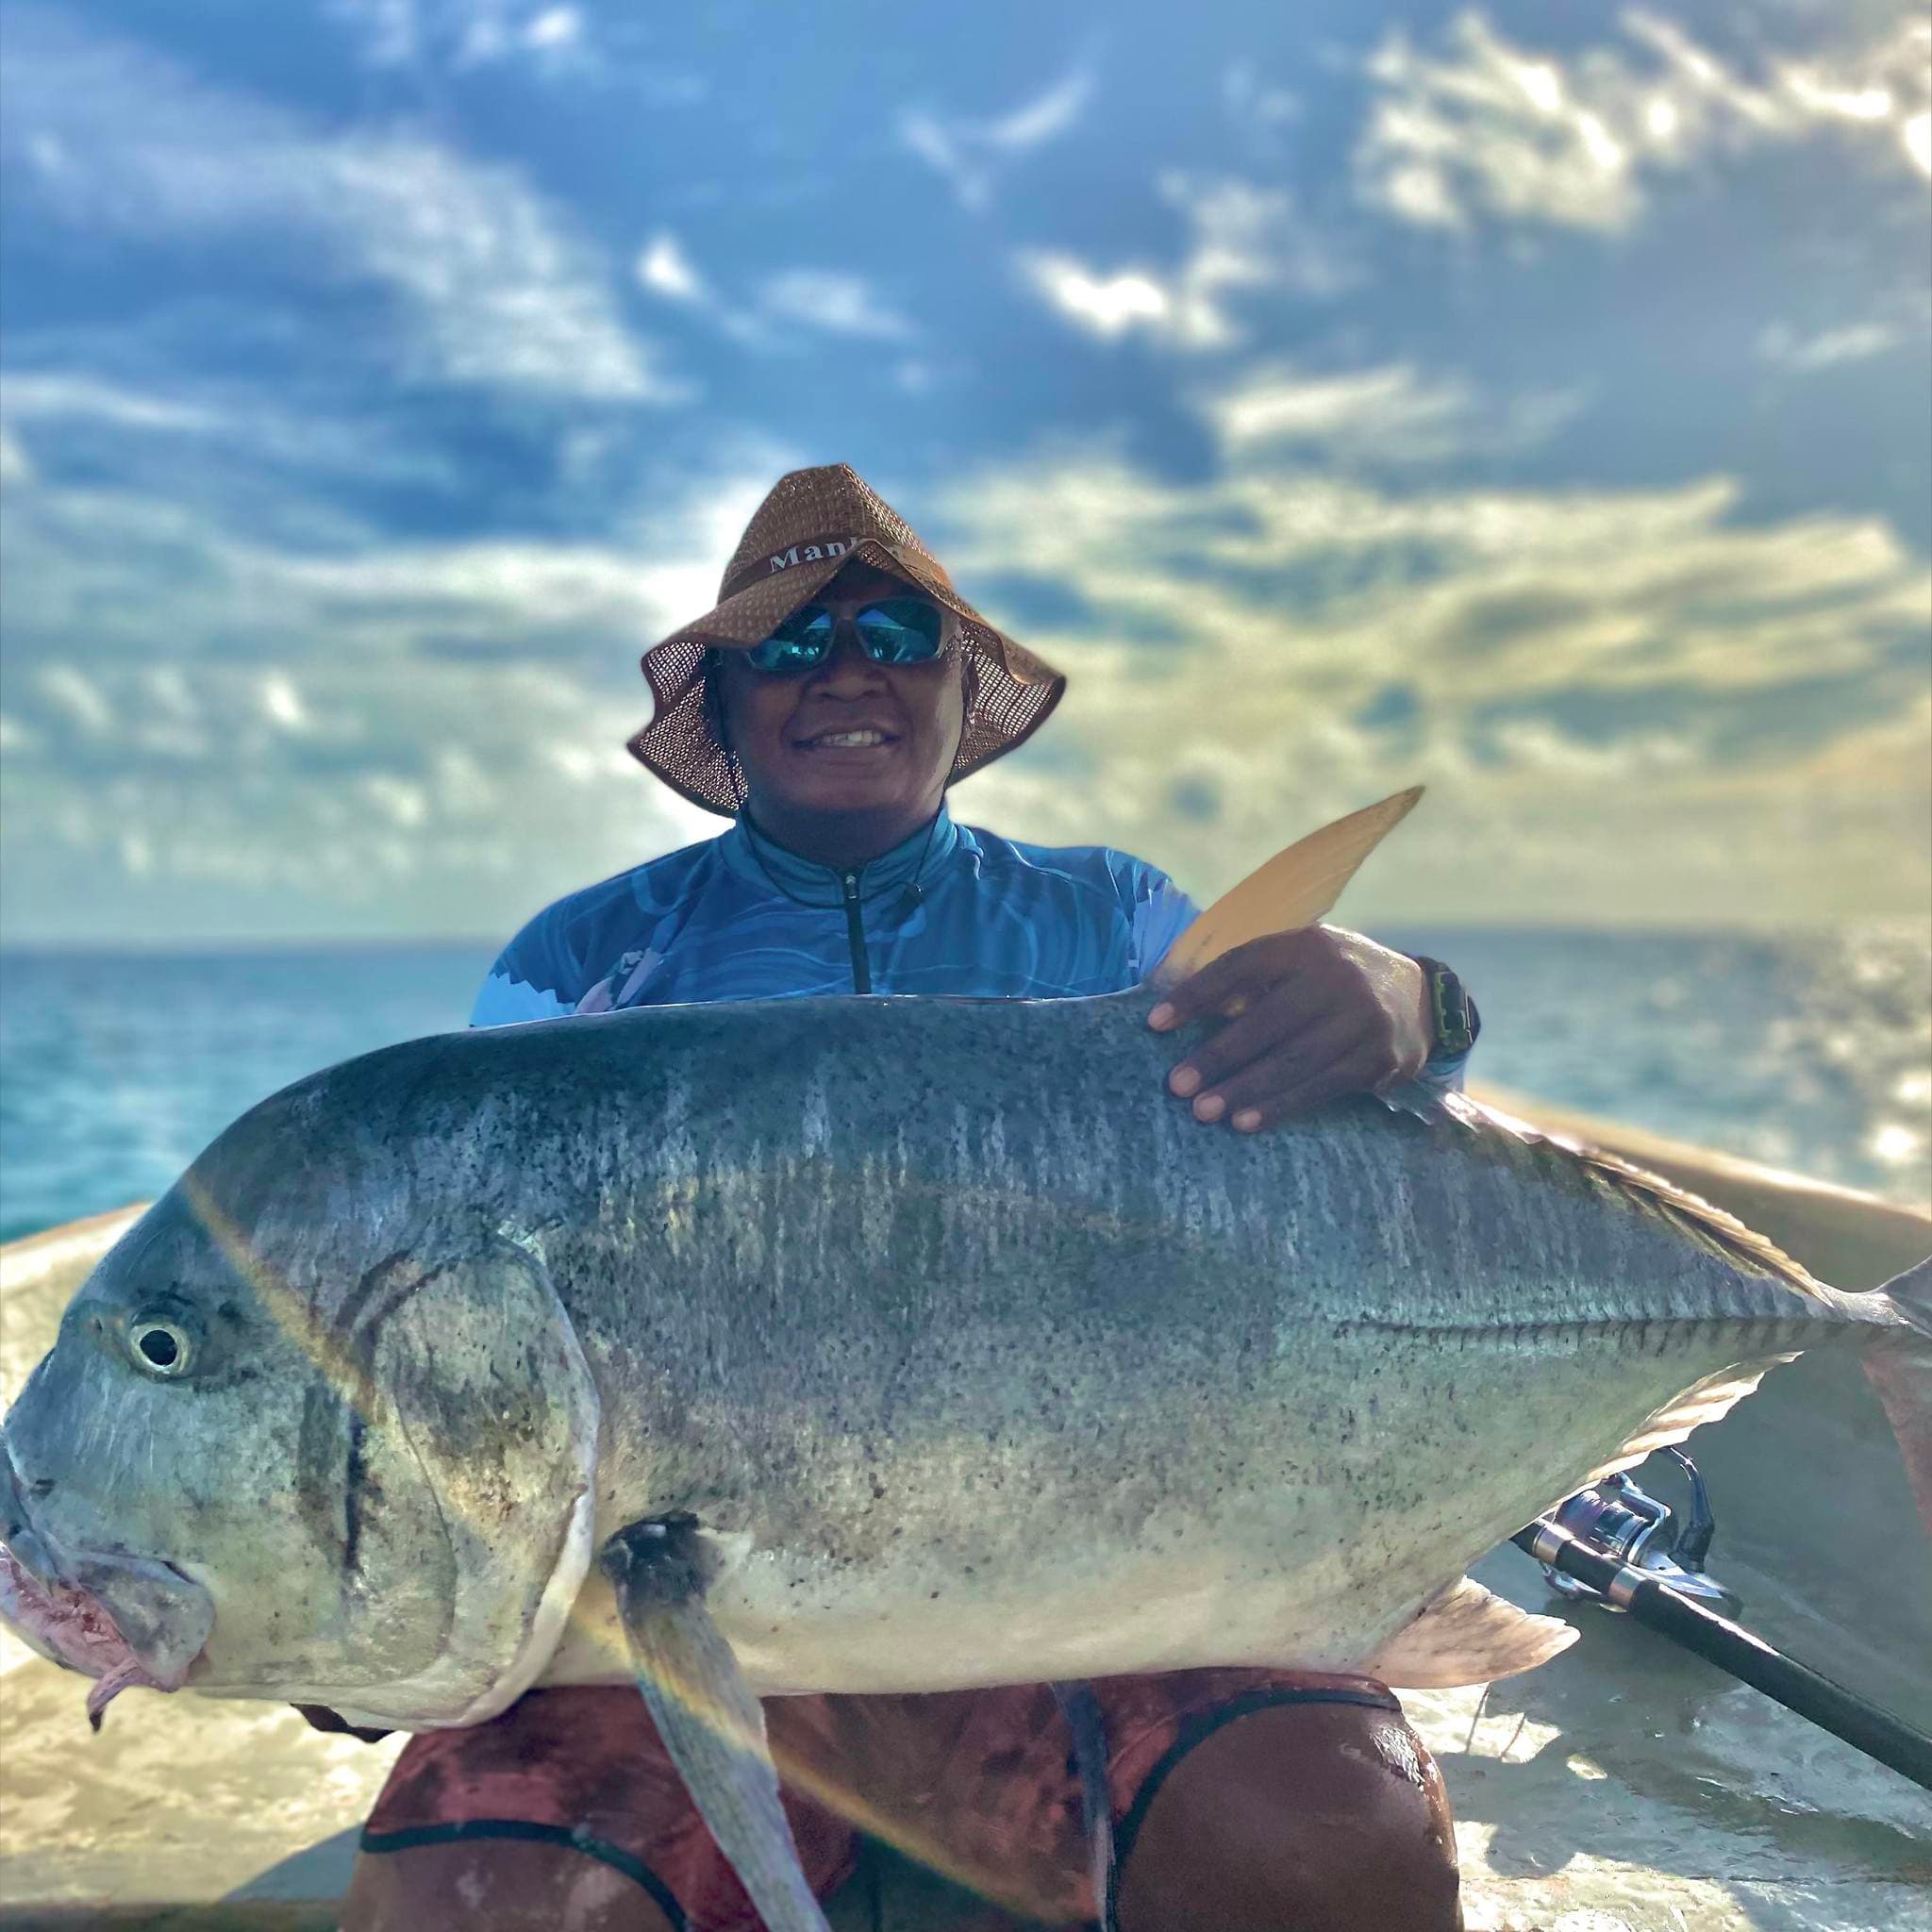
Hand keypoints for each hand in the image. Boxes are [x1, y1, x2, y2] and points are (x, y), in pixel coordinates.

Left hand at [1147, 926, 1433, 1132]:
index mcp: (1305, 945)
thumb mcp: (1299, 959)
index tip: (1154, 1023)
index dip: (1197, 994)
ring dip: (1245, 1089)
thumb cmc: (1333, 980)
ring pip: (1294, 1060)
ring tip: (1204, 1111)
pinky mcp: (1380, 1057)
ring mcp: (1362, 1018)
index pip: (1241, 965)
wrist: (1420, 996)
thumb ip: (1250, 979)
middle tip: (1177, 1085)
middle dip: (1218, 1056)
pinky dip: (1282, 1105)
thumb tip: (1174, 1012)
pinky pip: (1322, 1086)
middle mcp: (1337, 976)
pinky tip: (1248, 1120)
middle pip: (1267, 1020)